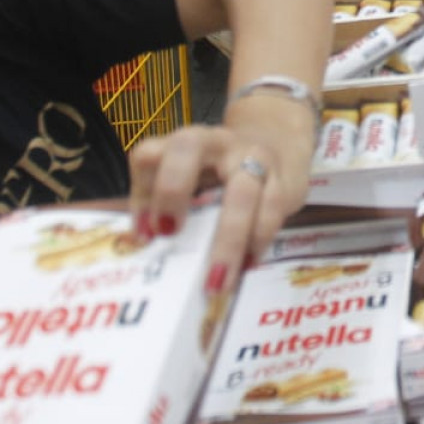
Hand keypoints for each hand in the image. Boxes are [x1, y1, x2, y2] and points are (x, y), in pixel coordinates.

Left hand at [128, 99, 314, 289]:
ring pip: (242, 191)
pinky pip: (272, 210)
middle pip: (188, 147)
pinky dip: (258, 240)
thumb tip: (145, 244)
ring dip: (228, 240)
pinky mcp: (282, 179)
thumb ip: (162, 206)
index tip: (146, 236)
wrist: (279, 143)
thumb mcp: (190, 181)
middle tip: (168, 233)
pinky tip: (246, 265)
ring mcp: (252, 157)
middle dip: (172, 190)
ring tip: (215, 281)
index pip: (149, 154)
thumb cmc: (221, 174)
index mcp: (183, 145)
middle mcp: (214, 143)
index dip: (141, 193)